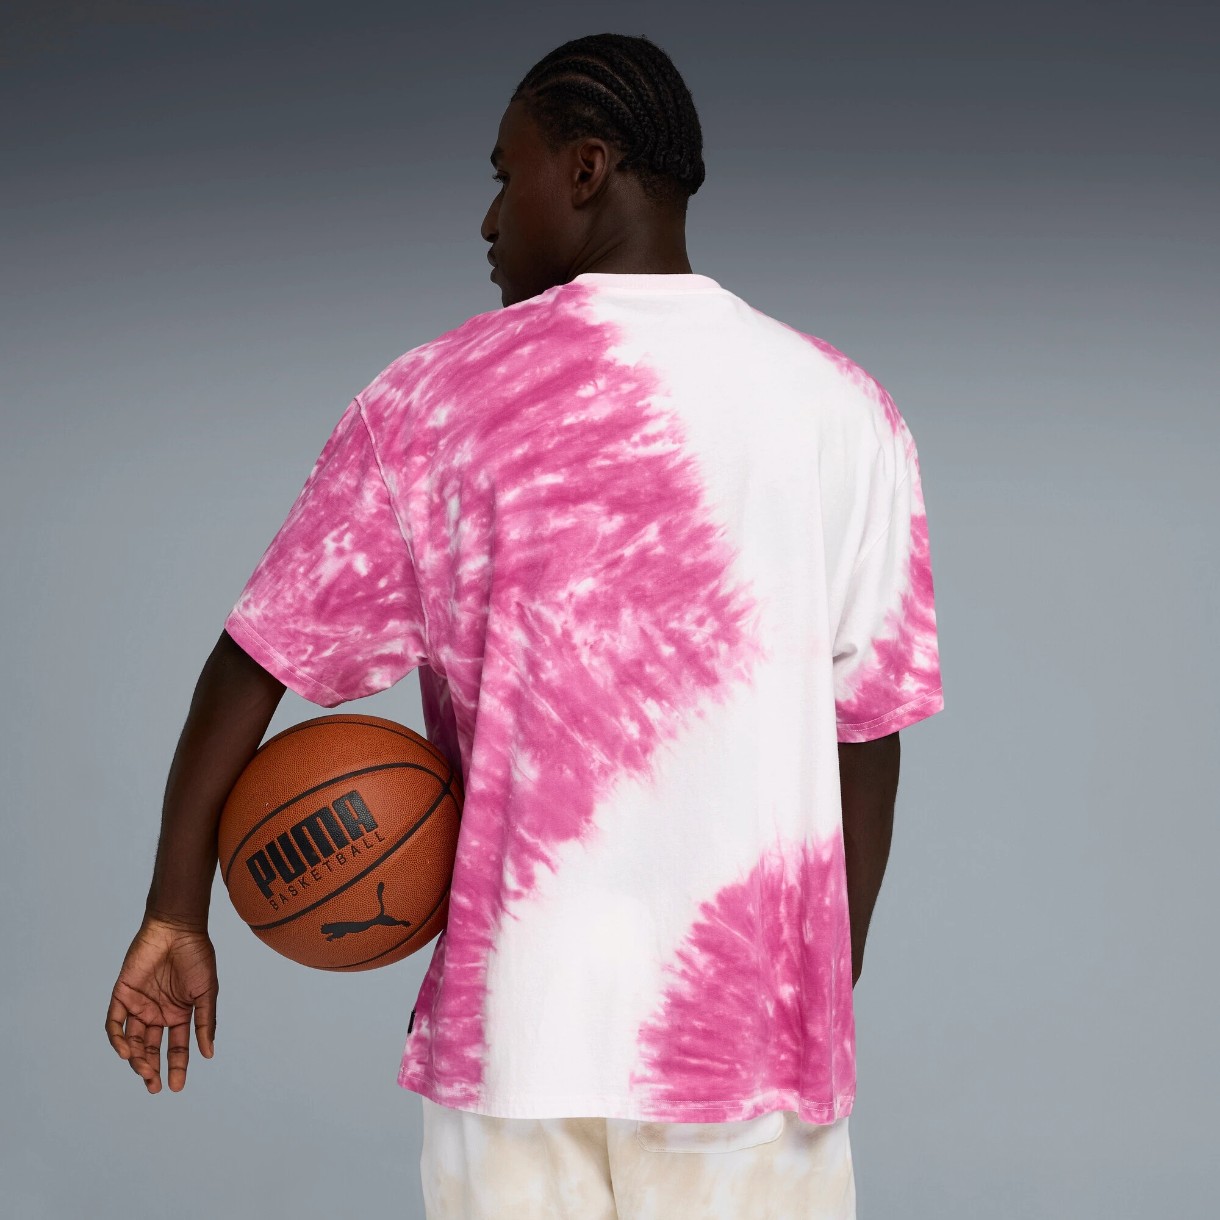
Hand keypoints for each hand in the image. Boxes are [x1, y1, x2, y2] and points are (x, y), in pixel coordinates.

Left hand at [106, 914, 217, 1092]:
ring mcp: (139, 1005)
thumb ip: (205, 1022)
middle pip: (151, 1049)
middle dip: (151, 1069)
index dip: (176, 1067)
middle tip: (154, 1086)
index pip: (175, 1047)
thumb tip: (208, 1054)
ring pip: (132, 1041)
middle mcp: (157, 1013)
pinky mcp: (122, 995)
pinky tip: (126, 1052)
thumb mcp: (206, 992)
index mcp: (178, 1014)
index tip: (176, 1086)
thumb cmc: (197, 956)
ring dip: (136, 1058)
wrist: (177, 929)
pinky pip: (115, 1023)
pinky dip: (118, 1040)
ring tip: (143, 1070)